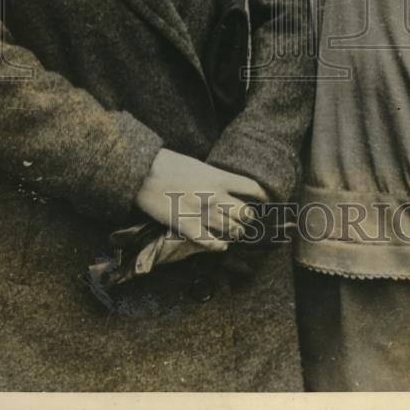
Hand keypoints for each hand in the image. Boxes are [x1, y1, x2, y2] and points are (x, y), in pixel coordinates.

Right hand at [135, 148, 266, 249]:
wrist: (144, 174)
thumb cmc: (169, 164)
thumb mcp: (199, 165)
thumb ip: (216, 178)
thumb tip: (228, 188)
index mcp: (219, 178)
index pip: (253, 190)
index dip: (263, 197)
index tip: (264, 201)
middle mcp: (215, 197)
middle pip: (245, 214)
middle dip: (247, 218)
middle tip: (243, 218)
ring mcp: (202, 214)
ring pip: (231, 230)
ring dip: (234, 232)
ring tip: (233, 231)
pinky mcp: (187, 228)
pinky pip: (211, 243)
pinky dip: (219, 246)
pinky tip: (221, 245)